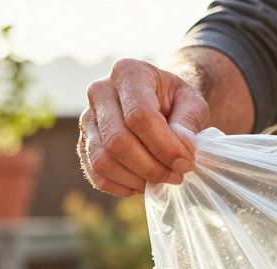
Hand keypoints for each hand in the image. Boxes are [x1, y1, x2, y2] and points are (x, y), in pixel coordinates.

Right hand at [79, 59, 209, 196]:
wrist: (157, 103)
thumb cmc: (175, 101)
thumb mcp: (192, 102)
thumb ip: (189, 121)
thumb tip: (183, 147)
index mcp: (127, 73)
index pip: (139, 115)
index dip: (164, 146)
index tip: (186, 161)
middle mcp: (99, 92)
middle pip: (118, 141)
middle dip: (152, 167)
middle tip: (177, 175)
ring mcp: (87, 120)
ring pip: (103, 161)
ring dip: (137, 179)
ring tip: (162, 180)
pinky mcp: (84, 145)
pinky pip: (97, 175)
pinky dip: (123, 187)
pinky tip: (144, 183)